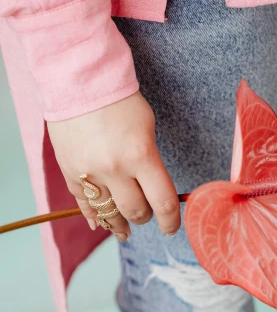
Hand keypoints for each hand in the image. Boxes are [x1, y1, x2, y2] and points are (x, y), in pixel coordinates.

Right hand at [47, 92, 179, 241]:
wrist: (78, 79)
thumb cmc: (120, 101)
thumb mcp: (147, 129)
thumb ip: (150, 163)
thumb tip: (154, 193)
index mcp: (141, 155)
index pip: (163, 202)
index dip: (170, 221)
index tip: (171, 227)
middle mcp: (114, 169)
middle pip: (136, 211)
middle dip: (145, 216)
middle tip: (147, 214)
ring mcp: (90, 172)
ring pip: (109, 214)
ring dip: (120, 225)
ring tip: (125, 231)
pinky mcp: (70, 171)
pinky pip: (84, 204)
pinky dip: (94, 216)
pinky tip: (100, 223)